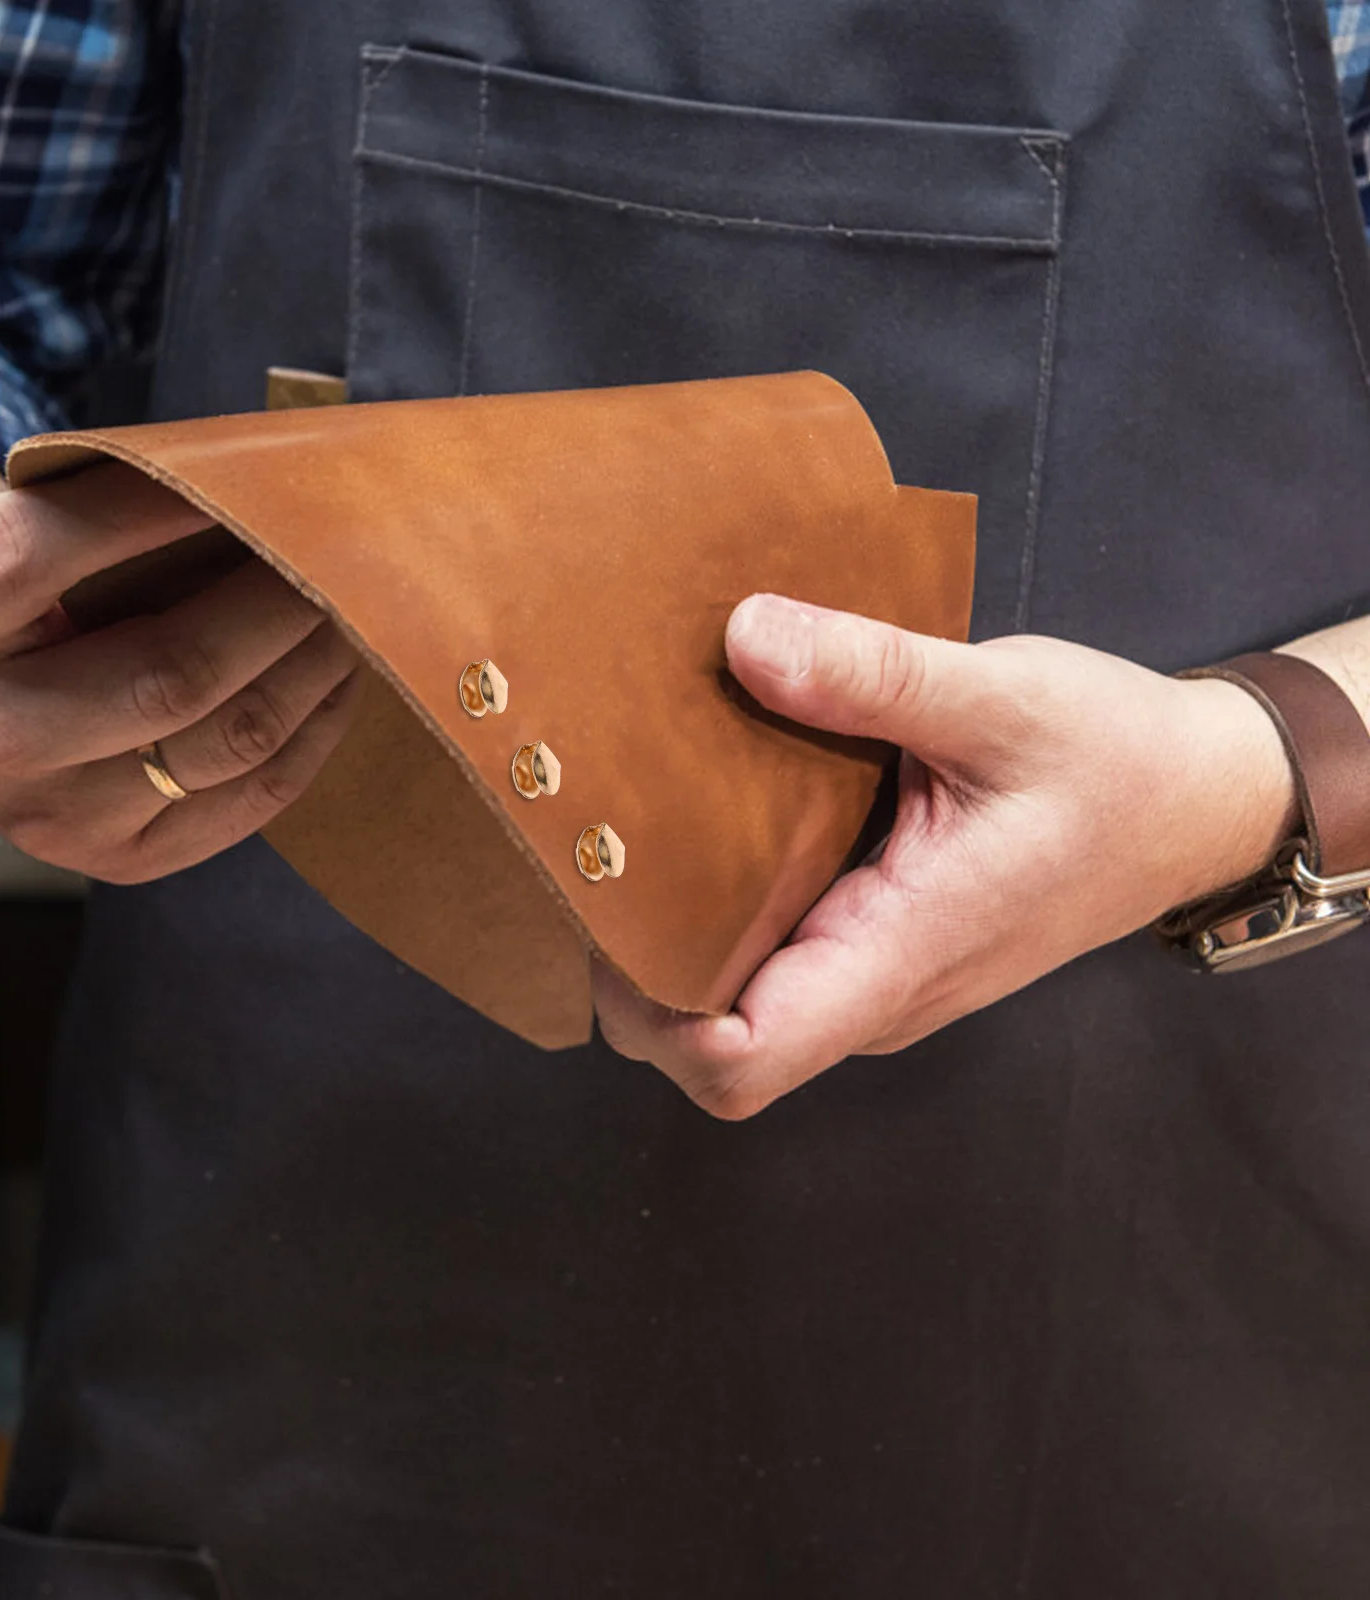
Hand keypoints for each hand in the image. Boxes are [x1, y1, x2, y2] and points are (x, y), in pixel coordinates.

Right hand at [0, 446, 361, 881]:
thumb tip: (265, 478)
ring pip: (231, 740)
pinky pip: (255, 797)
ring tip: (353, 612)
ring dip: (315, 668)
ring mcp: (53, 817)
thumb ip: (109, 505)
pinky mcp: (120, 863)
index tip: (243, 477)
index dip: (142, 512)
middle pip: (172, 675)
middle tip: (341, 556)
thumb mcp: (15, 534)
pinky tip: (338, 680)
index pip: (32, 556)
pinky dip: (315, 730)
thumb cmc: (13, 598)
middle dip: (280, 608)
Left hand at [593, 594, 1299, 1118]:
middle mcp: (871, 988)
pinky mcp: (871, 935)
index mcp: (897, 957)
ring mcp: (869, 969)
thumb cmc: (1116, 765)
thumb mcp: (1002, 700)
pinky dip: (714, 903)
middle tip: (589, 848)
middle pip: (706, 1039)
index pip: (742, 1060)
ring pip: (730, 1000)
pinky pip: (765, 952)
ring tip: (624, 828)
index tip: (604, 912)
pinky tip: (692, 820)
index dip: (652, 1014)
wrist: (1195, 801)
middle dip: (632, 967)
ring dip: (667, 935)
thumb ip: (871, 674)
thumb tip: (745, 636)